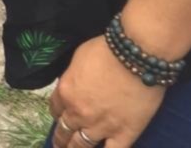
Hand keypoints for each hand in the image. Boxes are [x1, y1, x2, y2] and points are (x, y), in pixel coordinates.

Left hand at [49, 36, 164, 147]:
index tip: (59, 118)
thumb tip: (74, 85)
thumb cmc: (106, 51)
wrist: (135, 58)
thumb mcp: (78, 59)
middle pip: (65, 130)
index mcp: (66, 92)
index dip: (57, 114)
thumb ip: (72, 78)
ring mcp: (101, 126)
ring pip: (83, 145)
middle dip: (61, 139)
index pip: (55, 109)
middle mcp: (79, 113)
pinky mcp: (124, 134)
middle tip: (60, 145)